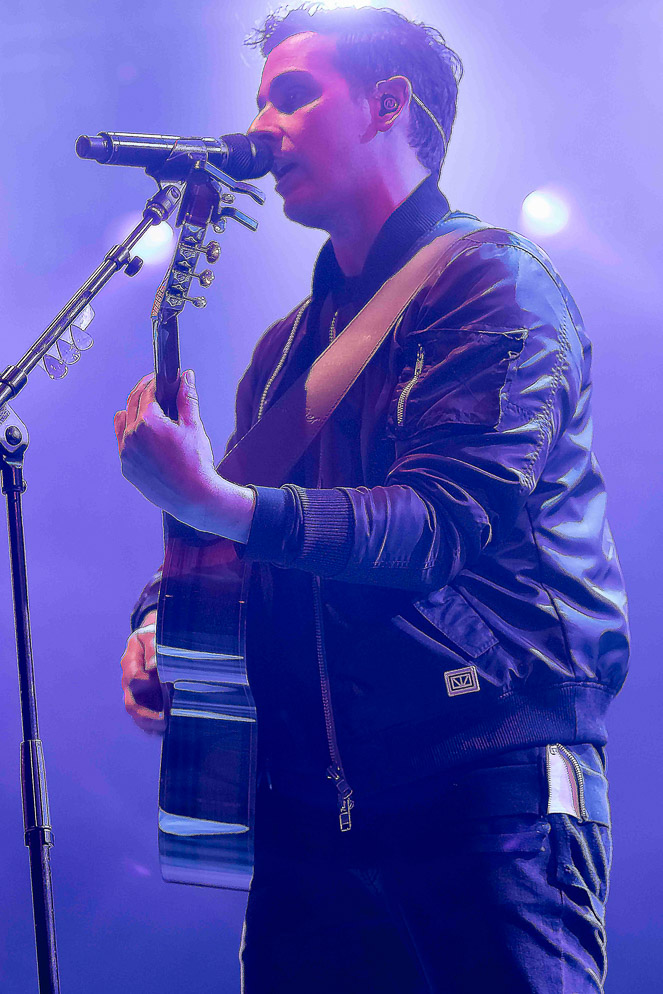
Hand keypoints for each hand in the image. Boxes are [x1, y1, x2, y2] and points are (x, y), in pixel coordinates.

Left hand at [114, 371, 254, 540]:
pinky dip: (132, 436)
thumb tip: (186, 377)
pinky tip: (146, 437)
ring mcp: (127, 453)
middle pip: (131, 404)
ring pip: (124, 424)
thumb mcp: (194, 426)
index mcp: (148, 422)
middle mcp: (132, 436)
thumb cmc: (196, 463)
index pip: (146, 392)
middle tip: (154, 389)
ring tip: (149, 412)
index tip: (160, 379)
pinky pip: (124, 444)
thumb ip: (187, 398)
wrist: (193, 497)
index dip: (154, 382)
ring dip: (133, 413)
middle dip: (143, 393)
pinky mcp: (127, 467)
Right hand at [120, 611, 165, 732]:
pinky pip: (145, 720)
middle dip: (147, 714)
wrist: (157, 639)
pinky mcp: (145, 702)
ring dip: (150, 724)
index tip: (166, 684)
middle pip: (131, 703)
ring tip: (167, 727)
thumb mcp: (153, 634)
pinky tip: (168, 729)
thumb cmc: (157, 635)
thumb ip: (153, 646)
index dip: (148, 683)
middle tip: (166, 719)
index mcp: (130, 662)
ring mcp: (136, 693)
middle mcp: (129, 681)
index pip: (134, 677)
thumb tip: (153, 665)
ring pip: (137, 715)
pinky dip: (154, 727)